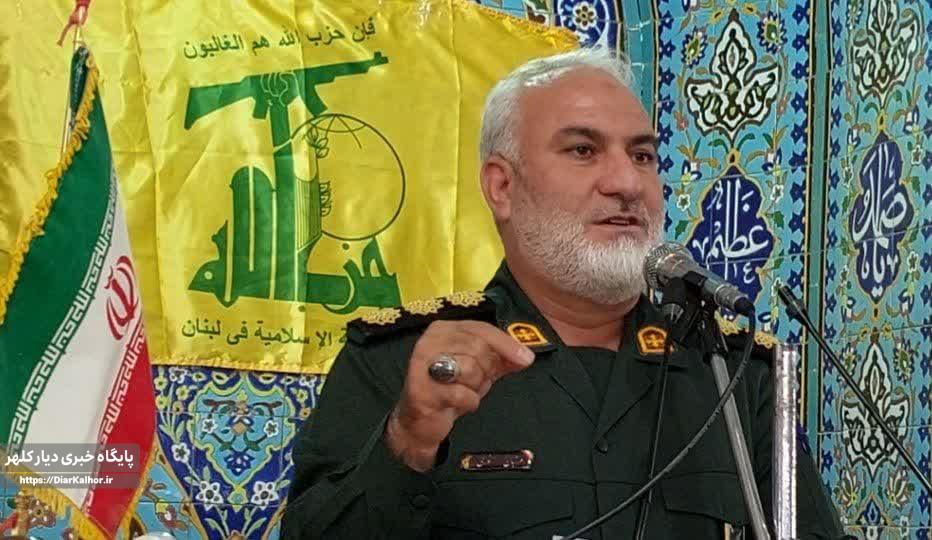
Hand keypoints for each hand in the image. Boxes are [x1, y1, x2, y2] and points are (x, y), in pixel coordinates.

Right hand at [384, 320, 535, 471]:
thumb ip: (500, 359)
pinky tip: (457, 404)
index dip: (506, 344)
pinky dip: (467, 402)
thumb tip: (526, 356)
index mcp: (443, 330)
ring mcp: (422, 365)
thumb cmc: (449, 390)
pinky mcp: (421, 390)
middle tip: (478, 382)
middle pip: (477, 347)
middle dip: (486, 369)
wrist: (421, 423)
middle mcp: (430, 342)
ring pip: (470, 369)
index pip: (481, 329)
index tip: (527, 359)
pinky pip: (461, 393)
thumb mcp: (479, 370)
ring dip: (475, 386)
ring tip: (463, 391)